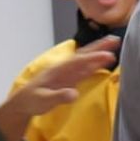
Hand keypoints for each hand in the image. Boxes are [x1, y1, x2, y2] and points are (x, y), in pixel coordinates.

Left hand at [0, 38, 118, 140]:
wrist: (24, 101)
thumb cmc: (32, 100)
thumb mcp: (44, 100)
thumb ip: (59, 96)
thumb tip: (74, 94)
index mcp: (58, 70)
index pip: (79, 61)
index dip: (93, 58)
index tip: (108, 56)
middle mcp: (65, 68)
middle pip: (84, 54)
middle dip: (99, 47)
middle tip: (115, 39)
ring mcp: (68, 72)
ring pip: (86, 59)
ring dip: (100, 52)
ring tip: (114, 44)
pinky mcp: (70, 78)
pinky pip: (86, 68)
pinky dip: (96, 63)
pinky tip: (105, 60)